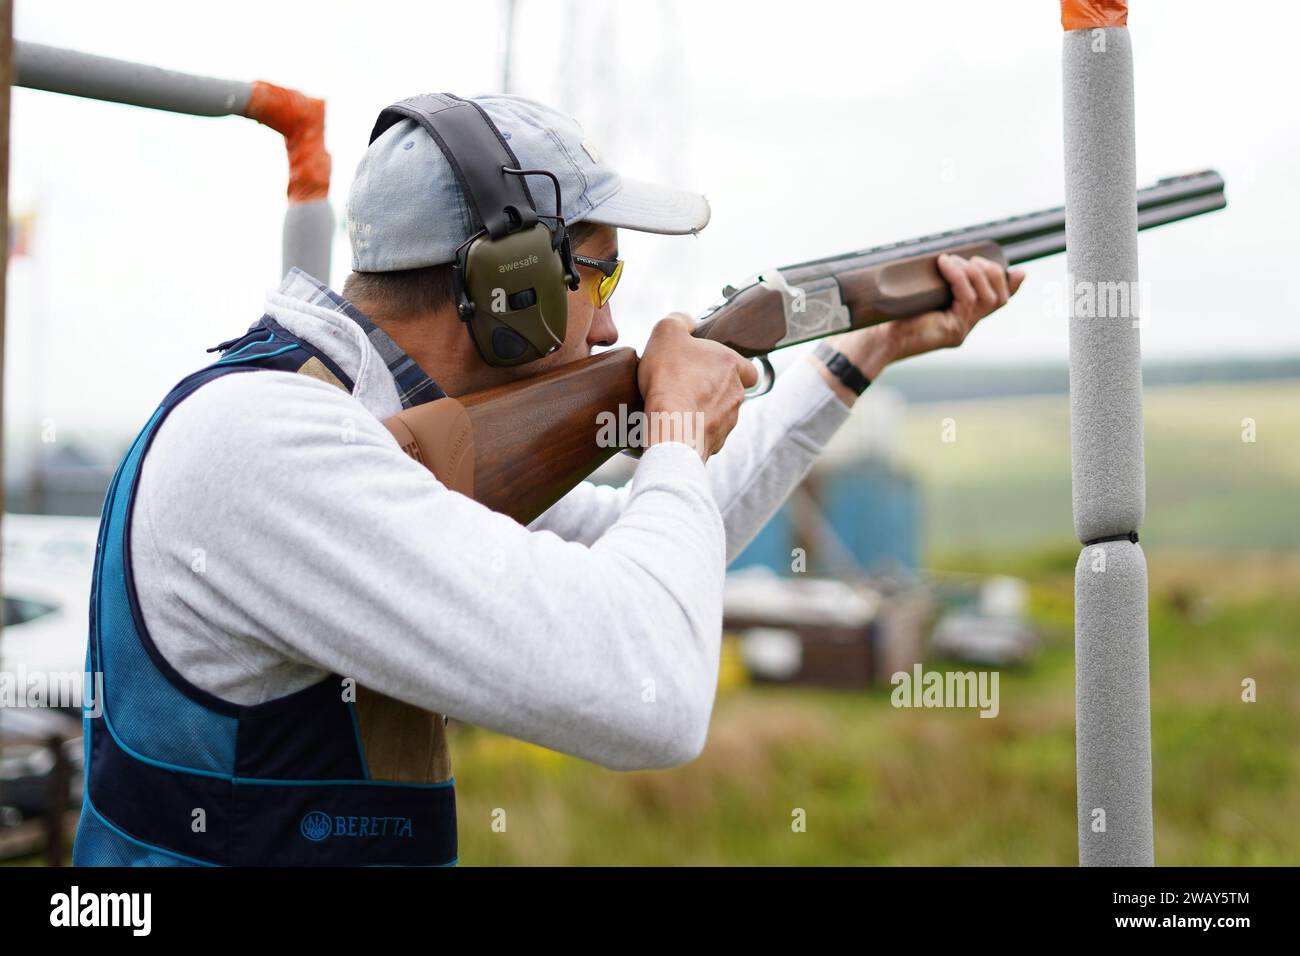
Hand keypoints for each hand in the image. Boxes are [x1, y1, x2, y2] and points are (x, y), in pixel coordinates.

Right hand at [638, 312, 758, 460]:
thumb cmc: (671, 378)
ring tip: (675, 407)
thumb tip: (686, 321)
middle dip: (709, 389)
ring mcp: (728, 422)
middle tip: (683, 386)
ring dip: (701, 410)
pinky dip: (692, 430)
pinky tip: (674, 425)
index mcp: (732, 366)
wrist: (671, 426)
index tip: (710, 367)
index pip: (748, 368)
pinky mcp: (715, 443)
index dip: (732, 367)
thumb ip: (679, 321)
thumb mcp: (667, 333)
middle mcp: (736, 395)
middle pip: (729, 391)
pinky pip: (706, 434)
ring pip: (718, 414)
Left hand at [815, 254, 1024, 404]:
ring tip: (949, 260)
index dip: (1010, 285)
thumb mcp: (920, 290)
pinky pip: (967, 298)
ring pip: (987, 297)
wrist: (874, 338)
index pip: (996, 302)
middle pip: (998, 297)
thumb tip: (947, 257)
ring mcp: (960, 330)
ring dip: (972, 271)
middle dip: (990, 271)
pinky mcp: (953, 332)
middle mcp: (964, 326)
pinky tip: (944, 264)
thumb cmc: (890, 313)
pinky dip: (959, 277)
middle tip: (968, 258)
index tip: (1017, 270)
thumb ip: (937, 279)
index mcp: (960, 317)